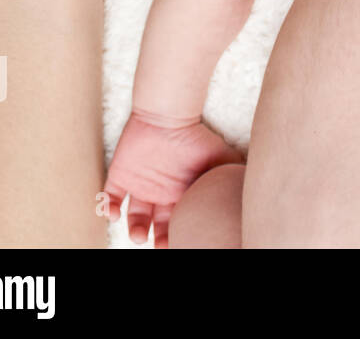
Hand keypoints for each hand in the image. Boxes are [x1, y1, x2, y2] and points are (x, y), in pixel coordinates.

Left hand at [104, 111, 241, 247]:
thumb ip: (232, 174)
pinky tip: (114, 214)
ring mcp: (140, 186)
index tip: (182, 241)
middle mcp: (161, 194)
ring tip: (139, 236)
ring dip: (135, 229)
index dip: (179, 233)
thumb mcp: (220, 158)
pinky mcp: (121, 176)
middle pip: (158, 225)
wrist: (169, 116)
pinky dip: (109, 207)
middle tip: (160, 245)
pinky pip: (111, 197)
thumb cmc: (195, 137)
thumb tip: (250, 191)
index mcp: (181, 193)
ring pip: (135, 216)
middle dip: (158, 238)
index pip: (180, 220)